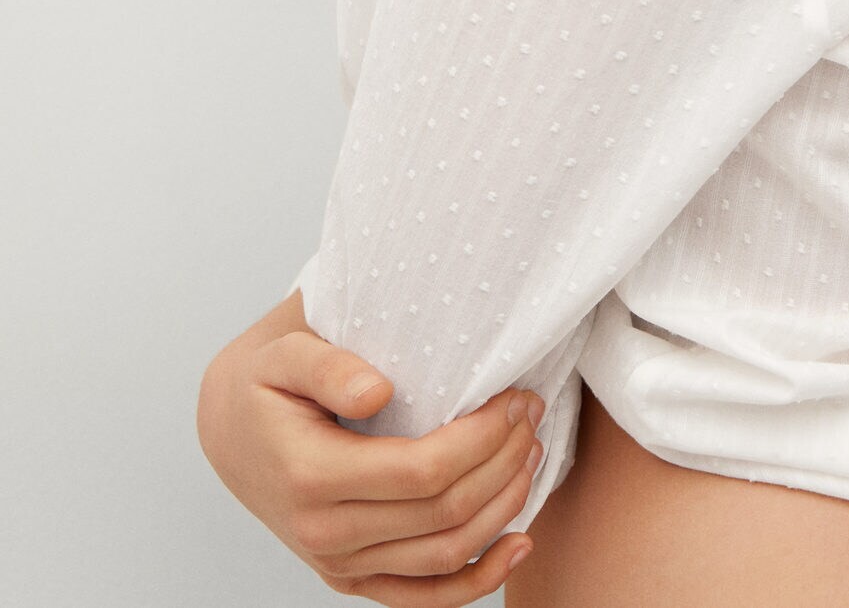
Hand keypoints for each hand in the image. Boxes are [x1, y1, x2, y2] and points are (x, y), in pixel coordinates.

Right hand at [197, 298, 542, 601]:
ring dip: (503, 507)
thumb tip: (378, 393)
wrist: (230, 431)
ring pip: (444, 556)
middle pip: (442, 514)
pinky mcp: (351, 578)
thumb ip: (329, 367)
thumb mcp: (284, 353)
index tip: (513, 397)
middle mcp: (323, 533)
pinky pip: (423, 596)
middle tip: (531, 411)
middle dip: (503, 461)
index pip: (421, 472)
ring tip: (531, 451)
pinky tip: (520, 545)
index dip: (481, 439)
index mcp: (310, 477)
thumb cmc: (266, 382)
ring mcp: (338, 564)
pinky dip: (478, 580)